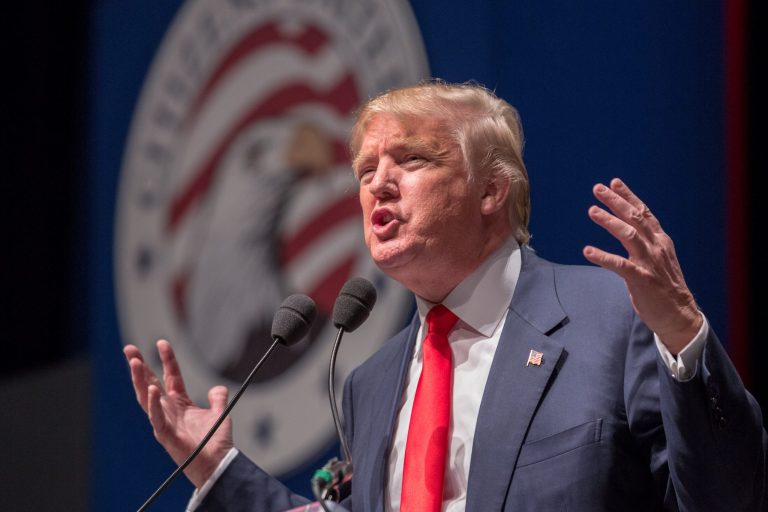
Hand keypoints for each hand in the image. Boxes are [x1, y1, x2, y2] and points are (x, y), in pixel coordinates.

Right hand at [124, 340, 232, 487]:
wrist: (217, 463)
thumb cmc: (214, 441)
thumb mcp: (219, 413)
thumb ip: (217, 398)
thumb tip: (217, 388)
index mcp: (180, 404)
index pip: (170, 376)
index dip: (167, 359)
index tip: (162, 342)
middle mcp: (169, 410)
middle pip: (150, 383)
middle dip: (139, 366)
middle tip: (129, 349)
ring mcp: (165, 422)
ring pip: (146, 398)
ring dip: (140, 380)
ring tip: (134, 362)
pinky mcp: (165, 435)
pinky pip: (156, 418)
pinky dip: (153, 404)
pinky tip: (151, 390)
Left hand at [583, 178, 701, 354]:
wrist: (680, 314)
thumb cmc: (665, 287)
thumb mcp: (658, 259)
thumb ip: (645, 244)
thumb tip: (629, 230)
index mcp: (660, 241)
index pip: (644, 213)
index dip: (629, 196)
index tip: (614, 182)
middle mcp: (656, 247)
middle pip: (635, 218)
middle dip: (616, 201)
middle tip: (598, 189)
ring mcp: (649, 262)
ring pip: (629, 235)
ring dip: (609, 221)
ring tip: (592, 210)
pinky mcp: (641, 279)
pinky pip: (620, 265)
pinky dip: (602, 257)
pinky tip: (588, 250)